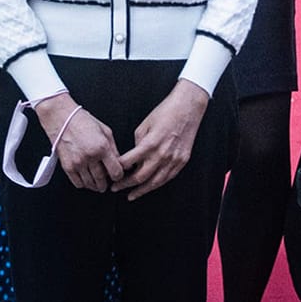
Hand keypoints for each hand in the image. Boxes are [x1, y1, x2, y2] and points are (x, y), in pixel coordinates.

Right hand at [33, 93, 122, 192]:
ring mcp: (77, 163)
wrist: (62, 120)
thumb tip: (119, 161)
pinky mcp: (67, 166)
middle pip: (102, 179)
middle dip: (106, 184)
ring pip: (90, 183)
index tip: (118, 176)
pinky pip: (77, 182)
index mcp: (102, 147)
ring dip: (95, 186)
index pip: (115, 170)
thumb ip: (113, 148)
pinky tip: (87, 181)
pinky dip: (84, 185)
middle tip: (108, 183)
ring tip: (98, 185)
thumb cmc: (84, 122)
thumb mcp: (106, 131)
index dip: (118, 176)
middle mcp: (90, 157)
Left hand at [113, 80, 208, 199]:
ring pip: (155, 182)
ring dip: (141, 190)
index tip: (112, 173)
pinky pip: (168, 177)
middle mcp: (161, 154)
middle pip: (139, 177)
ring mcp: (173, 159)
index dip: (117, 170)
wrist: (188, 107)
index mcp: (149, 144)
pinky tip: (150, 187)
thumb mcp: (145, 125)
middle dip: (125, 184)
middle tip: (116, 188)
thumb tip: (134, 157)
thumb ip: (137, 143)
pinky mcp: (182, 160)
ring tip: (131, 195)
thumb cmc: (166, 111)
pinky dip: (157, 184)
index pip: (128, 163)